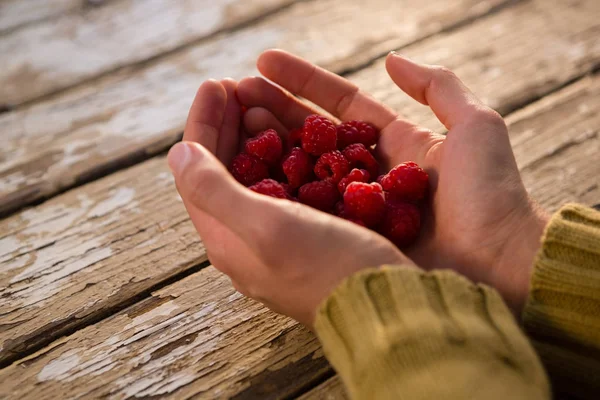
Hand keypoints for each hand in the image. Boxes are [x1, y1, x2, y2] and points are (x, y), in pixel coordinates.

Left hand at [167, 79, 411, 326]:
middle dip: (226, 124)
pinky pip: (285, 184)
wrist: (383, 309)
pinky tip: (296, 135)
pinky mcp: (308, 234)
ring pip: (254, 174)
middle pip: (223, 169)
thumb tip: (178, 153)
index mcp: (226, 236)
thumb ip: (214, 191)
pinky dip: (284, 153)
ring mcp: (277, 235)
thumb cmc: (327, 270)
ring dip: (253, 134)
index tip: (216, 82)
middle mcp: (246, 236)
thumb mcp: (266, 228)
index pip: (197, 170)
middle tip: (237, 85)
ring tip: (262, 100)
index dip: (202, 123)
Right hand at [237, 50, 548, 313]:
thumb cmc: (491, 196)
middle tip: (232, 93)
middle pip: (310, 134)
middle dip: (271, 111)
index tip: (262, 62)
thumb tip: (393, 60)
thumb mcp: (474, 126)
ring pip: (300, 171)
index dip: (300, 82)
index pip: (338, 104)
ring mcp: (353, 208)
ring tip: (229, 122)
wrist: (499, 265)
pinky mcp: (345, 238)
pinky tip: (243, 176)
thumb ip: (437, 86)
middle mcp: (367, 175)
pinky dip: (276, 193)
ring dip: (265, 146)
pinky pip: (305, 212)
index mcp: (394, 144)